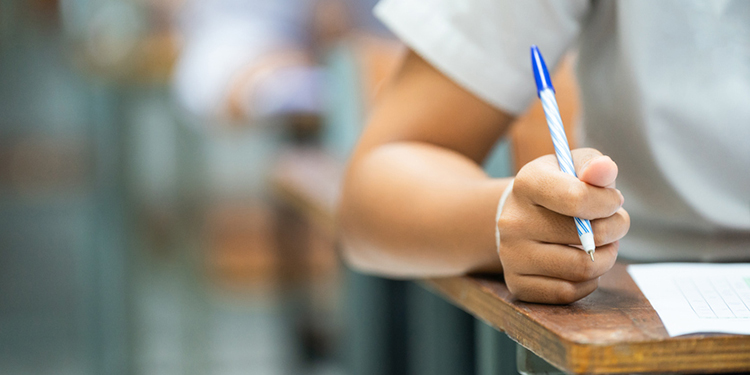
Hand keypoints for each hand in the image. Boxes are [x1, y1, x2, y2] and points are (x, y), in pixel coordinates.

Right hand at [497, 148, 629, 303]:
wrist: (520, 216)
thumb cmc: (558, 189)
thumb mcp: (573, 167)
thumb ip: (594, 165)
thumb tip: (604, 170)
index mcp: (526, 184)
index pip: (577, 199)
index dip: (608, 203)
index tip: (614, 201)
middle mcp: (512, 221)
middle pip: (588, 238)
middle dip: (615, 230)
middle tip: (615, 224)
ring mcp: (511, 255)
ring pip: (581, 269)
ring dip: (606, 258)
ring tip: (603, 245)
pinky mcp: (516, 284)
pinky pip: (567, 293)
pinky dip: (587, 282)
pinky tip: (584, 264)